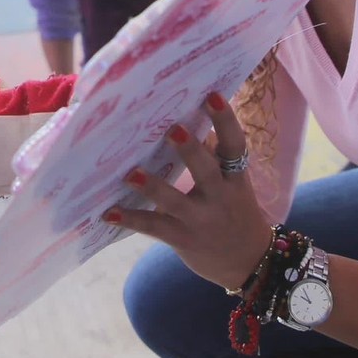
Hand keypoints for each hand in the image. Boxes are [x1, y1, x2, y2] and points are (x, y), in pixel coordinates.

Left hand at [105, 93, 272, 291]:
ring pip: (175, 201)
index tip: (211, 95)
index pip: (233, 144)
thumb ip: (213, 156)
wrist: (249, 262)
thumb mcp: (233, 183)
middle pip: (206, 171)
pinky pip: (154, 228)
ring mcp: (201, 220)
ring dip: (152, 187)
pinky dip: (131, 220)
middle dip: (190, 151)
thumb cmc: (234, 210)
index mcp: (234, 177)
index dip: (225, 120)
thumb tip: (186, 118)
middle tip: (172, 129)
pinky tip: (108, 212)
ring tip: (130, 174)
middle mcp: (220, 196)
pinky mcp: (182, 238)